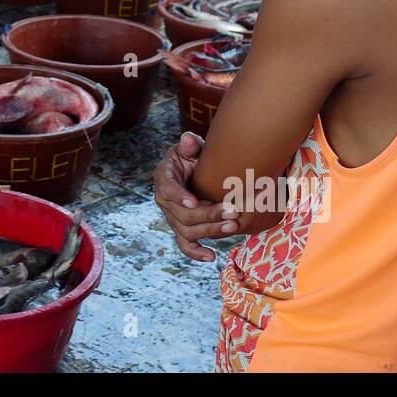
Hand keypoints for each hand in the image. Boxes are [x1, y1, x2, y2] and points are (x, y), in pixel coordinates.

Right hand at [153, 132, 239, 262]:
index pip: (167, 189)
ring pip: (187, 231)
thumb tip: (189, 139)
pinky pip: (185, 245)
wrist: (195, 171)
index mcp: (164, 177)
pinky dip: (196, 253)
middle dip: (207, 214)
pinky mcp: (182, 229)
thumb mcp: (190, 147)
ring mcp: (173, 217)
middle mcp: (165, 200)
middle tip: (231, 211)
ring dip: (210, 230)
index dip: (179, 197)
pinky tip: (211, 256)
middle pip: (182, 215)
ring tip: (232, 226)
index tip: (194, 201)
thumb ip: (190, 144)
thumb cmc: (193, 157)